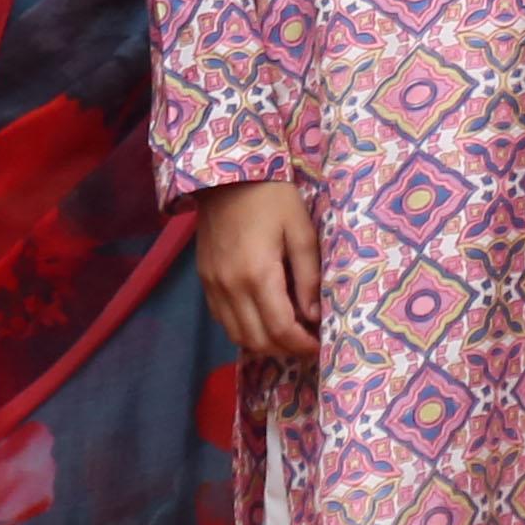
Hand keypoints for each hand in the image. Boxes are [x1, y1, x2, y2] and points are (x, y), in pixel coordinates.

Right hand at [194, 176, 322, 360]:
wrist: (226, 175)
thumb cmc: (271, 197)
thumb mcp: (301, 230)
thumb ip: (308, 276)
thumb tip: (313, 315)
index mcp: (258, 274)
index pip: (280, 329)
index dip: (302, 345)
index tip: (319, 345)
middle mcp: (230, 287)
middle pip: (257, 340)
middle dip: (285, 350)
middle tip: (306, 343)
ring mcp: (213, 286)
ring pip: (236, 335)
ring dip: (263, 344)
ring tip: (287, 336)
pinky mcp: (204, 280)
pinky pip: (222, 320)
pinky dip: (243, 329)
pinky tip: (262, 320)